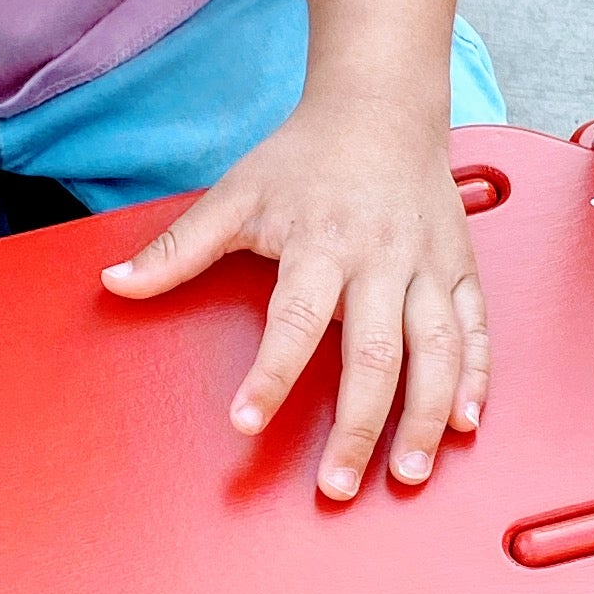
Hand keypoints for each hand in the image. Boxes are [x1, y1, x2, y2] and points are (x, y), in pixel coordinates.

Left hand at [101, 95, 488, 498]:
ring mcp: (428, 267)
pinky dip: (477, 380)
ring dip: (425, 418)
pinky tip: (464, 424)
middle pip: (374, 356)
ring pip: (438, 352)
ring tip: (408, 474)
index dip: (271, 375)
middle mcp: (381, 260)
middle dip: (357, 428)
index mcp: (321, 244)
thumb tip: (115, 284)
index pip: (295, 320)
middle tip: (335, 486)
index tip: (246, 422)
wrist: (381, 107)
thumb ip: (176, 249)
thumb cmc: (305, 157)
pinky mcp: (461, 269)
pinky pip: (478, 330)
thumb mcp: (234, 195)